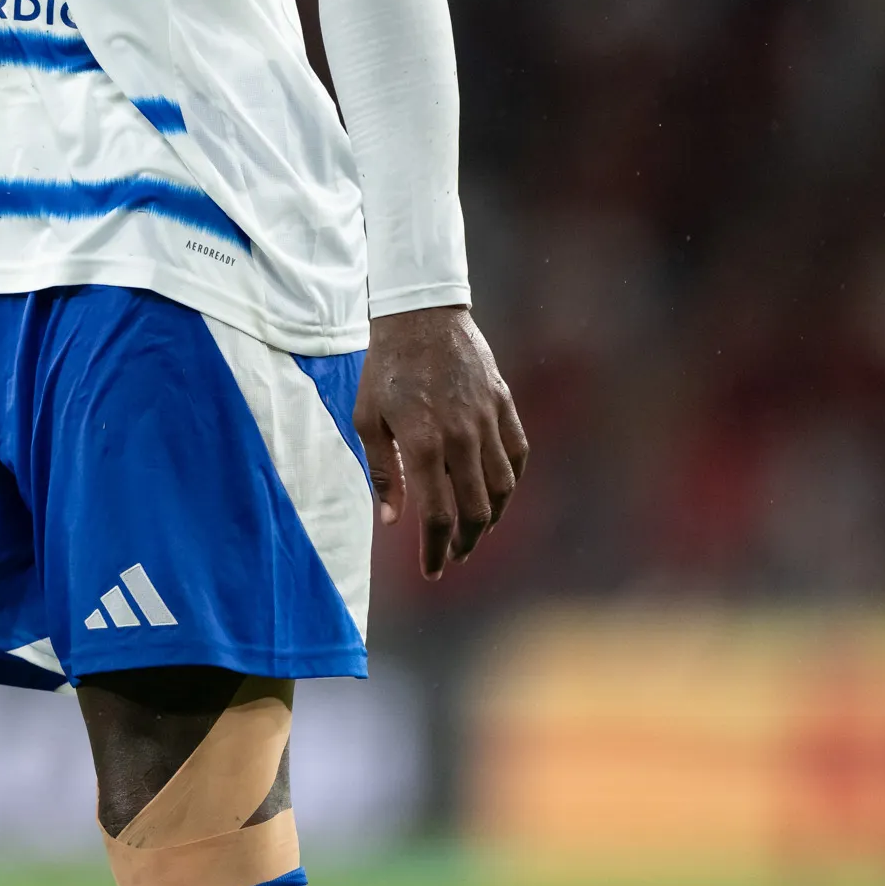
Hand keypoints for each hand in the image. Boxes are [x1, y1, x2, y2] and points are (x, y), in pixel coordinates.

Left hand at [356, 305, 525, 580]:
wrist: (419, 315)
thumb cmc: (385, 368)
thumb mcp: (367, 419)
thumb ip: (383, 472)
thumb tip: (393, 520)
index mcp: (423, 443)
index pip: (437, 515)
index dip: (435, 550)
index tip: (431, 570)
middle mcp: (461, 436)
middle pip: (476, 510)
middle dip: (464, 542)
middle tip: (451, 556)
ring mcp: (488, 420)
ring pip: (503, 487)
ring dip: (491, 518)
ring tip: (473, 531)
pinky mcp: (504, 404)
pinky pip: (518, 454)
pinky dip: (511, 481)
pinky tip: (497, 493)